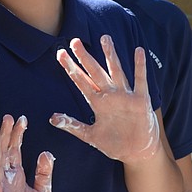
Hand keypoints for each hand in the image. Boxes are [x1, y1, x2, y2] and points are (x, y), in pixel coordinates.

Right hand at [0, 115, 53, 191]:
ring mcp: (1, 188)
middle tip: (8, 116)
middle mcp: (8, 179)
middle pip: (5, 151)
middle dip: (6, 134)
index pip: (17, 149)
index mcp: (18, 175)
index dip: (19, 134)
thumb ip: (44, 173)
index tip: (22, 118)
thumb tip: (46, 152)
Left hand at [51, 35, 159, 162]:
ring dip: (110, 55)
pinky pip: (139, 81)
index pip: (81, 81)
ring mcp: (125, 96)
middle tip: (74, 41)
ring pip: (116, 71)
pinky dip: (140, 67)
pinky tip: (138, 51)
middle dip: (84, 58)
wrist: (136, 153)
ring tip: (105, 38)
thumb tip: (52, 118)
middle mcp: (109, 95)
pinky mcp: (140, 101)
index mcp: (97, 103)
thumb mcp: (90, 136)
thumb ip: (73, 126)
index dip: (70, 68)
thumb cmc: (114, 143)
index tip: (59, 53)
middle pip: (94, 72)